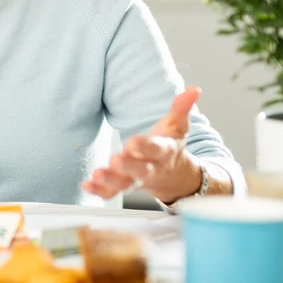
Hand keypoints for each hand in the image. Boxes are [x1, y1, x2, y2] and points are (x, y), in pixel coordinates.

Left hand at [83, 86, 203, 203]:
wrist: (174, 176)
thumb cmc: (170, 147)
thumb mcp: (178, 126)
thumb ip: (182, 108)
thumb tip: (194, 90)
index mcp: (164, 152)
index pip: (156, 149)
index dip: (146, 146)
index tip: (133, 142)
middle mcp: (150, 168)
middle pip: (141, 170)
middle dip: (128, 166)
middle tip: (116, 160)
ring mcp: (137, 179)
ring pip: (125, 184)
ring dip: (111, 181)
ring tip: (97, 175)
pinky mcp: (124, 185)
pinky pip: (112, 192)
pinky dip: (100, 191)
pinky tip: (87, 185)